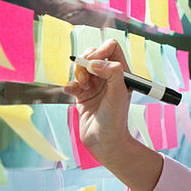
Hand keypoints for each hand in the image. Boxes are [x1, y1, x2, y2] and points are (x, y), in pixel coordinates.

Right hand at [64, 39, 131, 162]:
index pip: (111, 48)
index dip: (101, 50)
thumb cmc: (115, 119)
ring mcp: (94, 85)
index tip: (94, 62)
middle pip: (93, 54)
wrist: (104, 142)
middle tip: (86, 76)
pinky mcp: (82, 95)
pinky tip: (73, 92)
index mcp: (121, 72)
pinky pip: (72, 82)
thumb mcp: (119, 92)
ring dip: (78, 74)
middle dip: (86, 61)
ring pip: (81, 67)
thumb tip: (96, 61)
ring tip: (83, 87)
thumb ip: (112, 72)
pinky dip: (70, 85)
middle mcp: (108, 76)